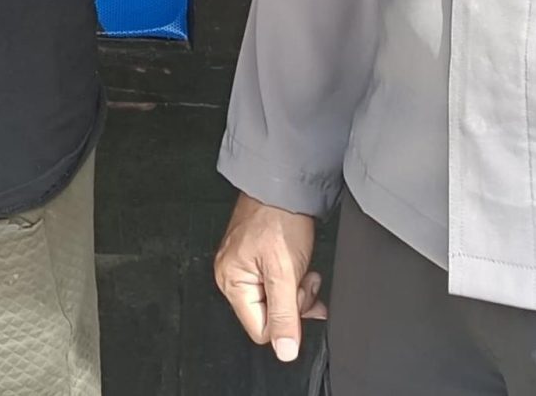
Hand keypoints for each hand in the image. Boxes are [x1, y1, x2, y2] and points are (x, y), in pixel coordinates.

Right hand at [214, 192, 325, 362]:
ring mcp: (246, 267)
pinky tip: (301, 264)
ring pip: (278, 300)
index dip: (287, 320)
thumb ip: (284, 315)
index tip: (298, 296)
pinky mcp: (258, 258)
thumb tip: (284, 352)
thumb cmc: (279, 218)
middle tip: (303, 279)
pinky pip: (278, 283)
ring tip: (304, 268)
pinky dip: (294, 278)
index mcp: (231, 283)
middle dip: (295, 302)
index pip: (261, 330)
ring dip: (298, 289)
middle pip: (270, 315)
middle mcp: (233, 276)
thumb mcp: (285, 272)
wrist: (284, 183)